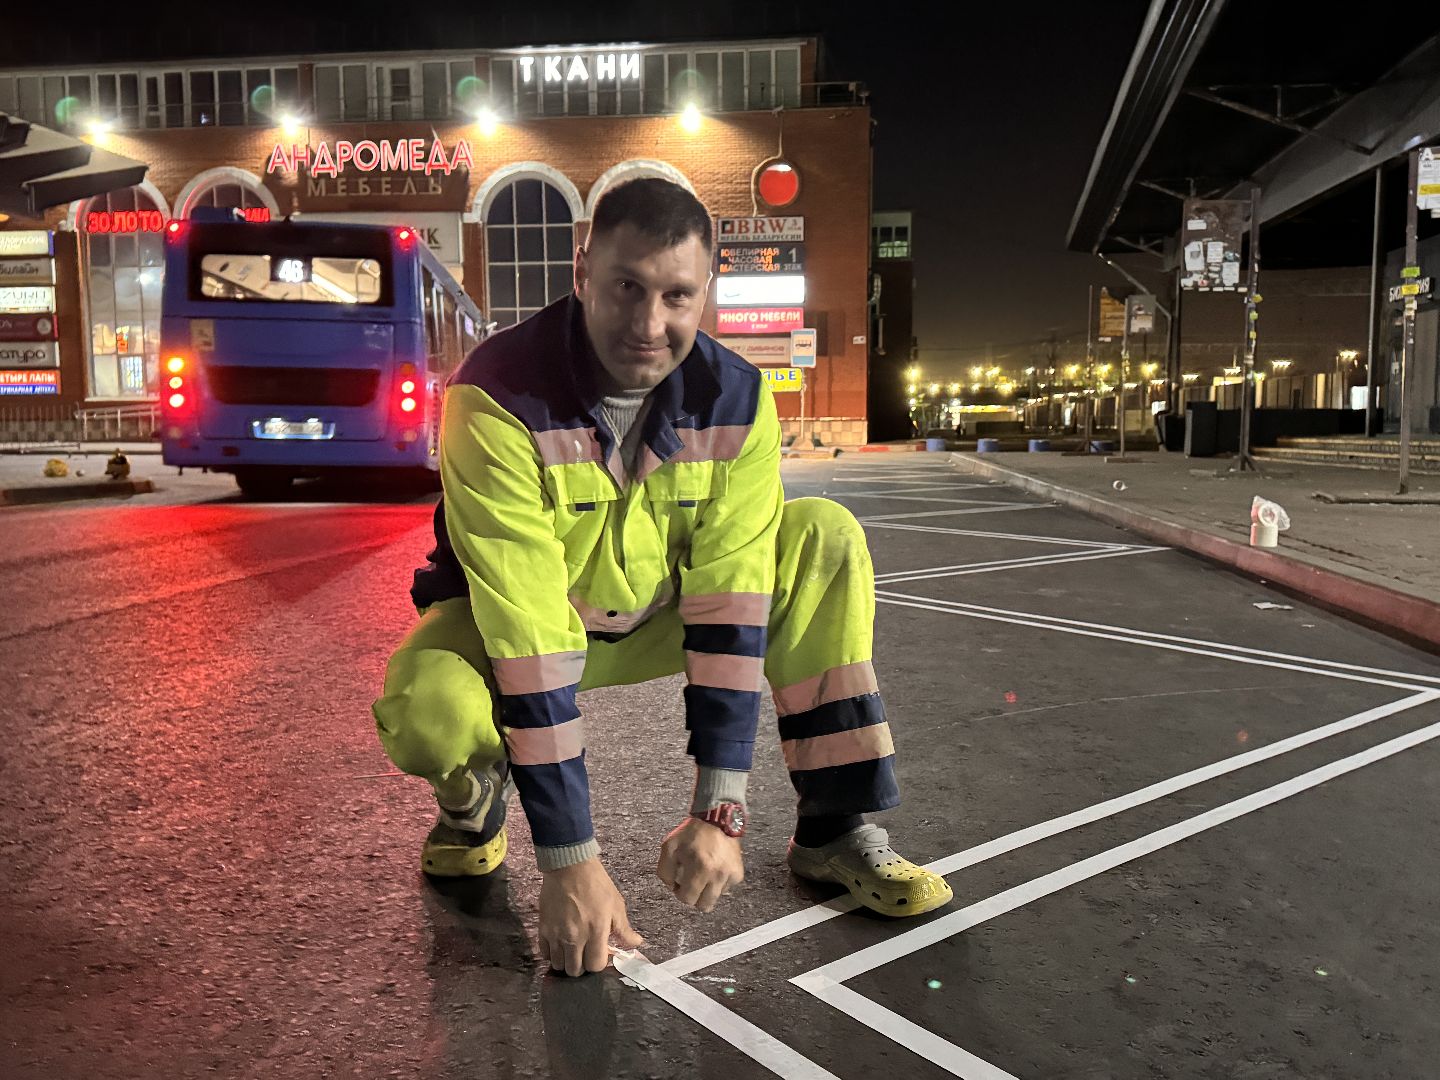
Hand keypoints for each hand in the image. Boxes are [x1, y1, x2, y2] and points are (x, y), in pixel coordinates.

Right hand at [538, 859, 642, 976]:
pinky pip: (544, 953)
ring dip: (566, 961)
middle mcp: (574, 938)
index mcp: (596, 932)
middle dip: (582, 966)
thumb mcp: (616, 904)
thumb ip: (624, 929)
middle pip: (575, 971)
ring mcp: (556, 935)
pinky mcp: (543, 928)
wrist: (570, 866)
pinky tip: (559, 944)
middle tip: (585, 953)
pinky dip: (552, 953)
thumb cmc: (596, 884)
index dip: (599, 963)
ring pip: (558, 965)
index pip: (595, 966)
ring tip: (572, 950)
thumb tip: (636, 943)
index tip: (600, 953)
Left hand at [656, 817, 743, 912]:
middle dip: (695, 897)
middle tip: (691, 883)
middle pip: (705, 906)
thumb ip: (664, 870)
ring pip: (715, 898)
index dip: (680, 893)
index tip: (679, 883)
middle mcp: (717, 874)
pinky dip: (718, 883)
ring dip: (707, 890)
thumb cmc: (692, 832)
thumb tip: (671, 886)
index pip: (688, 899)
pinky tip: (713, 869)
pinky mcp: (738, 873)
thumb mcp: (669, 846)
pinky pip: (726, 888)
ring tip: (702, 874)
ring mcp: (730, 875)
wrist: (718, 819)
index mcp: (700, 868)